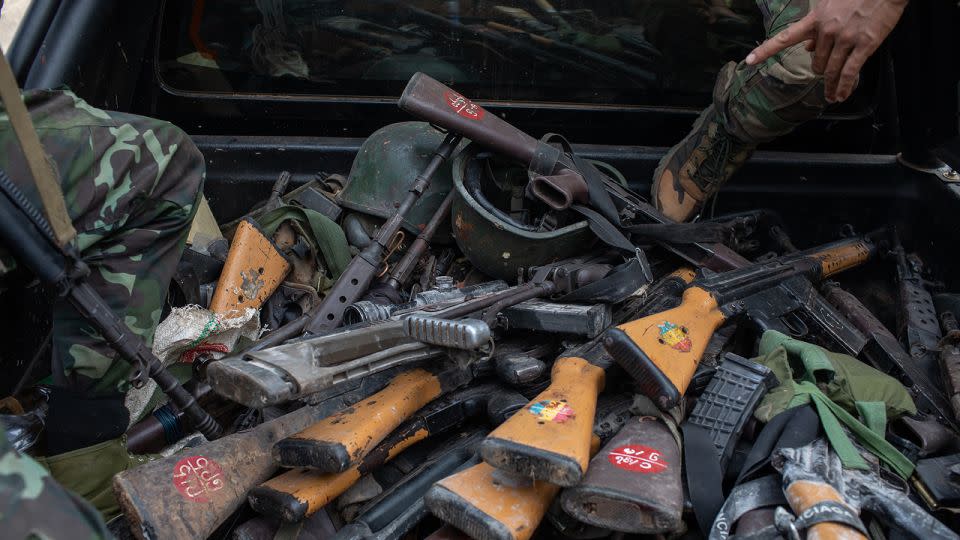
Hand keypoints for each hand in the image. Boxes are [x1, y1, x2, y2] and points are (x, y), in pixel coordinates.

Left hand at [745, 0, 907, 102]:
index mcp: (815, 20)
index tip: (749, 60)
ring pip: (831, 70)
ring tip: (832, 96)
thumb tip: (807, 47)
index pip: (785, 38)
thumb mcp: (830, 5)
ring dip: (830, 85)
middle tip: (823, 75)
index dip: (766, 50)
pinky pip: (850, 72)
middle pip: (816, 61)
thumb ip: (816, 26)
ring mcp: (846, 39)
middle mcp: (827, 31)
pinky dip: (844, 87)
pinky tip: (841, 95)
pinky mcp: (864, 45)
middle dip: (819, 70)